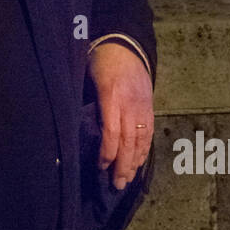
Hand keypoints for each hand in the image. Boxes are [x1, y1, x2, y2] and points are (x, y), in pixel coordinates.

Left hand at [87, 42, 153, 190]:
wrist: (125, 44)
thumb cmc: (100, 60)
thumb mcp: (86, 76)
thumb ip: (86, 102)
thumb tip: (79, 130)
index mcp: (111, 95)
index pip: (112, 130)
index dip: (107, 151)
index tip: (101, 167)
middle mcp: (130, 103)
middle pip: (128, 139)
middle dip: (123, 165)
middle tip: (117, 185)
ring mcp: (142, 105)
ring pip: (141, 139)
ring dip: (134, 162)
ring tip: (128, 180)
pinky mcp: (149, 106)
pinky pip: (148, 132)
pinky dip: (144, 149)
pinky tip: (139, 162)